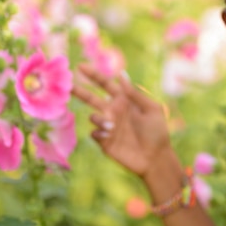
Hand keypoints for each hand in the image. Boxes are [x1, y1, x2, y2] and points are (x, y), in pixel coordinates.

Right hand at [71, 64, 172, 178]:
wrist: (156, 158)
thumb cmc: (158, 132)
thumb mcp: (151, 109)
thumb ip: (134, 94)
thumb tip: (121, 74)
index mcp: (124, 101)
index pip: (105, 85)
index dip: (93, 75)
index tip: (80, 66)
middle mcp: (113, 112)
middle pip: (91, 99)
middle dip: (79, 91)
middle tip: (67, 86)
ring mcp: (108, 127)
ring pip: (92, 117)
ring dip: (99, 119)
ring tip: (112, 126)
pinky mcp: (105, 142)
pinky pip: (94, 133)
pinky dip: (99, 132)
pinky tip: (109, 135)